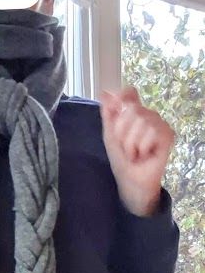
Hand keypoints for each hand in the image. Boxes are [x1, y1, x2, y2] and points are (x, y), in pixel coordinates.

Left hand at [99, 85, 175, 215]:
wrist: (130, 180)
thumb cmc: (121, 159)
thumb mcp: (109, 135)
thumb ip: (108, 114)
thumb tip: (104, 93)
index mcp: (133, 113)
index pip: (130, 93)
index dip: (122, 97)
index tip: (114, 109)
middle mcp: (147, 115)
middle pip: (132, 108)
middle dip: (122, 132)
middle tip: (125, 146)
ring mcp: (159, 124)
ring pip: (142, 121)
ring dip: (131, 143)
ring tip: (134, 152)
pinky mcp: (167, 135)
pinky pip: (151, 132)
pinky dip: (143, 146)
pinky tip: (144, 154)